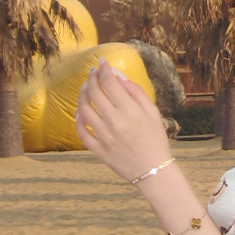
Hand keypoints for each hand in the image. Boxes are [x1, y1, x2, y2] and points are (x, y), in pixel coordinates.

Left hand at [75, 58, 170, 181]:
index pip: (111, 83)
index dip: (104, 69)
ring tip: (85, 89)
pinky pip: (82, 132)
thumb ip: (136, 92)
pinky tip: (80, 111)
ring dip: (82, 95)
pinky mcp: (98, 150)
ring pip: (84, 109)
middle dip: (91, 78)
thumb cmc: (156, 140)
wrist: (154, 171)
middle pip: (94, 93)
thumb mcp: (153, 113)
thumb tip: (118, 76)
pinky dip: (78, 119)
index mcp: (131, 111)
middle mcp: (115, 122)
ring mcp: (104, 137)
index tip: (102, 62)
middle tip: (92, 73)